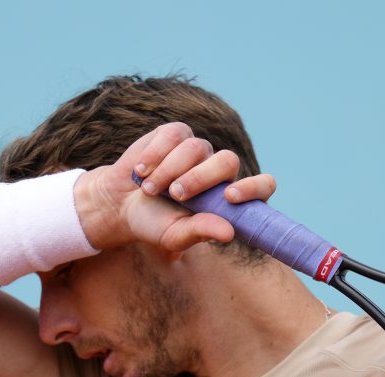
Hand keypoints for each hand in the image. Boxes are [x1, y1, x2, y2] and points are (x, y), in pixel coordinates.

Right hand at [74, 122, 276, 253]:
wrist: (121, 204)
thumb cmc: (155, 224)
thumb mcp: (175, 234)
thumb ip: (201, 231)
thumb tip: (230, 233)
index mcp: (228, 198)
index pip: (262, 185)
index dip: (254, 187)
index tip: (230, 196)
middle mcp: (218, 171)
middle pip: (227, 161)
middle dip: (200, 178)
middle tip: (176, 195)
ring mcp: (198, 150)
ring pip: (195, 148)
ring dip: (169, 170)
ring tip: (149, 190)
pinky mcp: (176, 134)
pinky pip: (174, 135)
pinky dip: (155, 154)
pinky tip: (141, 171)